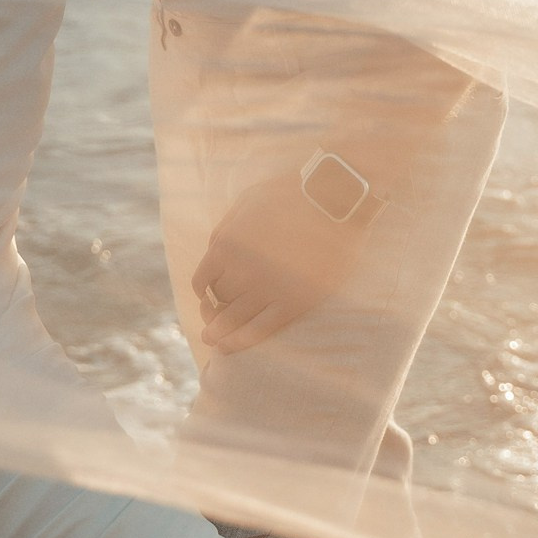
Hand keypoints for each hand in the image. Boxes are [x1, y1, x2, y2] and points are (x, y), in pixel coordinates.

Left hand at [189, 173, 374, 353]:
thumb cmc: (292, 192)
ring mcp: (268, 289)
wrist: (335, 197)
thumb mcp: (247, 200)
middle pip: (218, 303)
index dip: (203, 294)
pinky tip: (234, 344)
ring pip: (233, 321)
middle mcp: (241, 271)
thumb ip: (226, 227)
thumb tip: (212, 253)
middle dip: (211, 315)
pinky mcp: (294, 302)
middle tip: (211, 327)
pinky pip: (260, 330)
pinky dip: (242, 341)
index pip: (203, 281)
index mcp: (227, 246)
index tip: (207, 299)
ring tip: (216, 343)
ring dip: (220, 334)